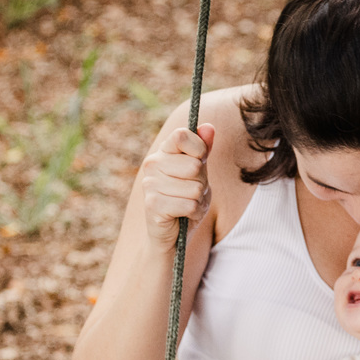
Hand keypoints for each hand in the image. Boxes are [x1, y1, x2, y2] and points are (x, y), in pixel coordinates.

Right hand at [139, 123, 214, 247]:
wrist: (174, 232)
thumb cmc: (188, 198)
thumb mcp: (200, 173)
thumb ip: (204, 150)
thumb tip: (209, 127)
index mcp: (164, 151)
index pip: (182, 135)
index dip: (199, 150)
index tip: (199, 163)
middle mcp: (152, 163)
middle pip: (194, 166)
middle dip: (201, 183)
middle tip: (192, 192)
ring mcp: (150, 184)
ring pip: (194, 188)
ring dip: (198, 200)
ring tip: (187, 204)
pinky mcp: (152, 204)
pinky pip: (189, 205)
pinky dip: (194, 212)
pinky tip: (184, 215)